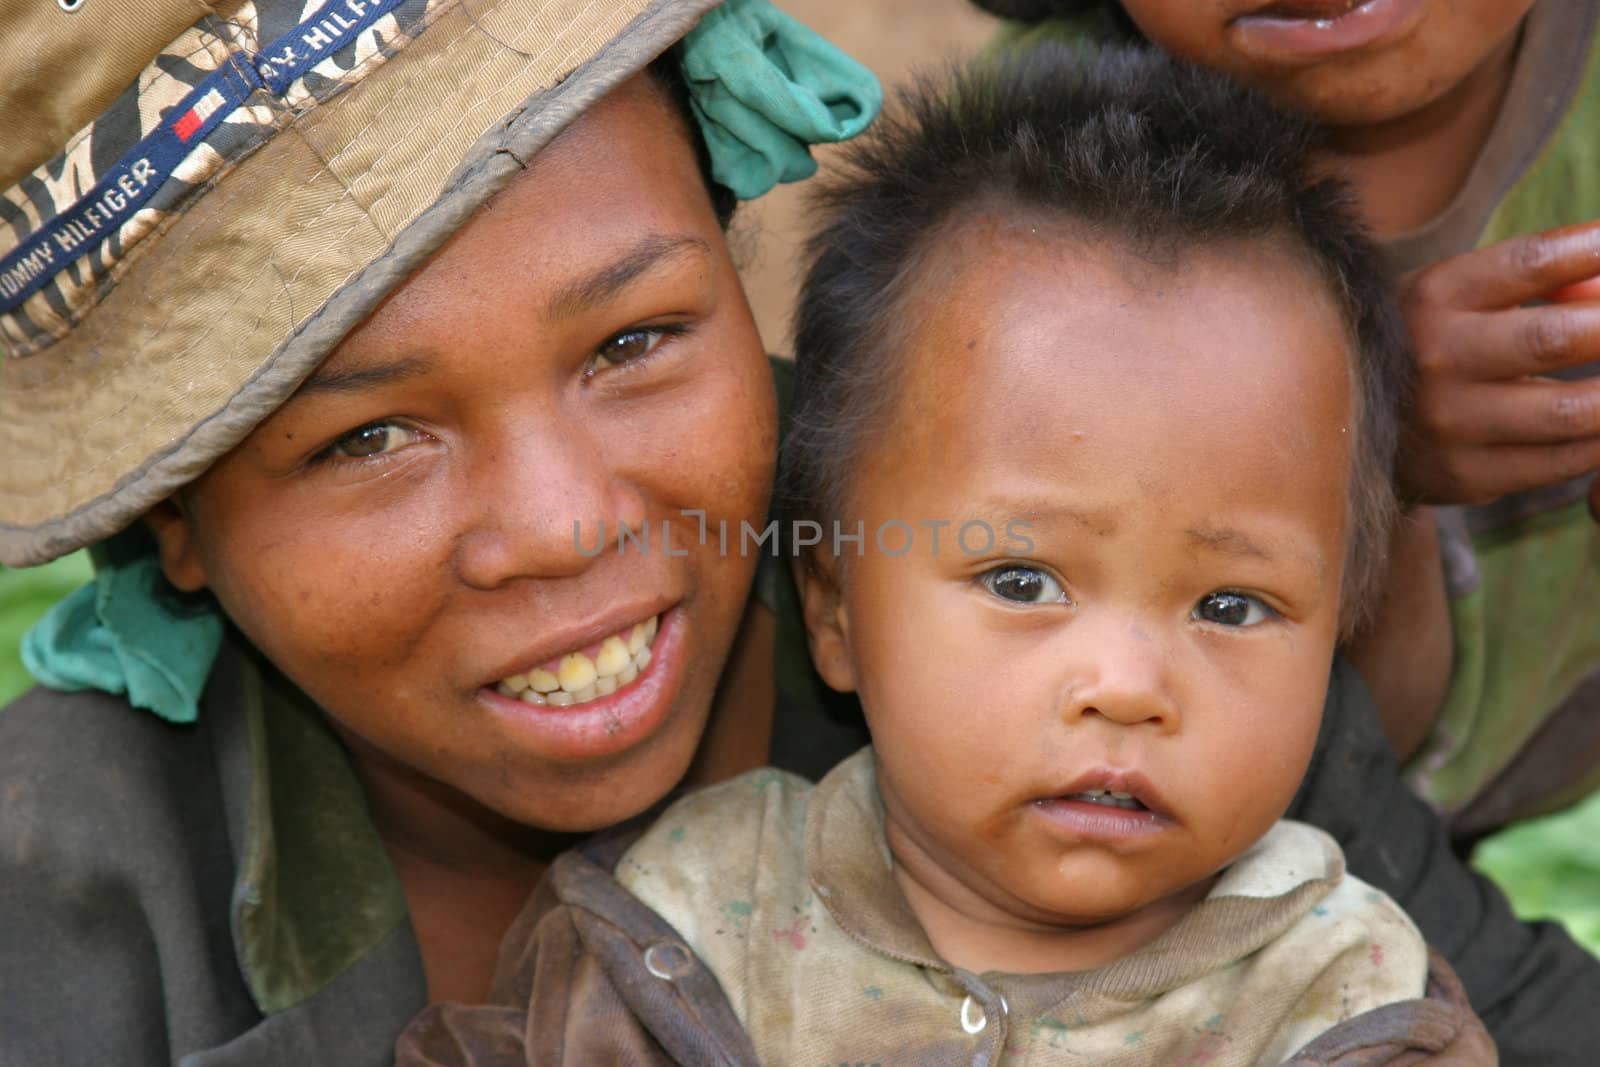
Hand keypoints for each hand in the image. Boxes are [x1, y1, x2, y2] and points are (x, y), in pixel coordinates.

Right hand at [1398, 220, 1599, 506]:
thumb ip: (1543, 278)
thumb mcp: (1462, 293)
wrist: (1345, 428)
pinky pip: (1562, 461)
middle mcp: (1435, 358)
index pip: (1532, 262)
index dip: (1594, 250)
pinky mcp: (1465, 475)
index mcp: (1434, 297)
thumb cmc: (1429, 341)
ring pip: (1571, 411)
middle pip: (1554, 338)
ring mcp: (1448, 423)